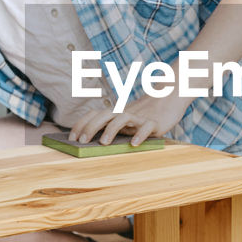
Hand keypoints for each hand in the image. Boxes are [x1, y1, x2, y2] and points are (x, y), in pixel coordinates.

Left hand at [68, 91, 193, 146]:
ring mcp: (139, 117)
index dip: (81, 124)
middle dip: (90, 127)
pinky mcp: (154, 122)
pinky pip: (146, 127)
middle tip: (81, 141)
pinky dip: (140, 135)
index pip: (93, 114)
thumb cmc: (144, 114)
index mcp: (115, 112)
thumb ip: (112, 128)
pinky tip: (134, 144)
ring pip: (122, 119)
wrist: (170, 97)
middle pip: (104, 115)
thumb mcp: (125, 121)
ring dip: (111, 130)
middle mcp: (124, 113)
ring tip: (104, 143)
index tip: (71, 137)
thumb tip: (91, 141)